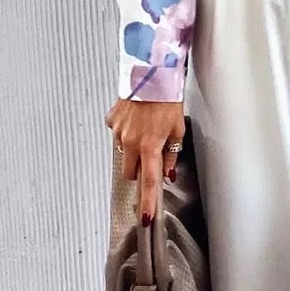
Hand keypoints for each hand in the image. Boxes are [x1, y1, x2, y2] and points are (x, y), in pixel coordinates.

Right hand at [104, 98, 184, 224]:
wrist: (150, 72)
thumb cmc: (167, 98)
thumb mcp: (178, 128)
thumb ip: (171, 154)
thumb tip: (168, 172)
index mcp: (150, 145)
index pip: (149, 181)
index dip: (148, 201)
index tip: (145, 218)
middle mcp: (130, 142)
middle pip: (131, 172)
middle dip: (140, 170)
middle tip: (152, 154)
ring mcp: (118, 131)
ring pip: (124, 153)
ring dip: (134, 149)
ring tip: (146, 129)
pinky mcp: (111, 120)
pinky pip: (117, 134)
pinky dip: (126, 131)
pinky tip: (136, 119)